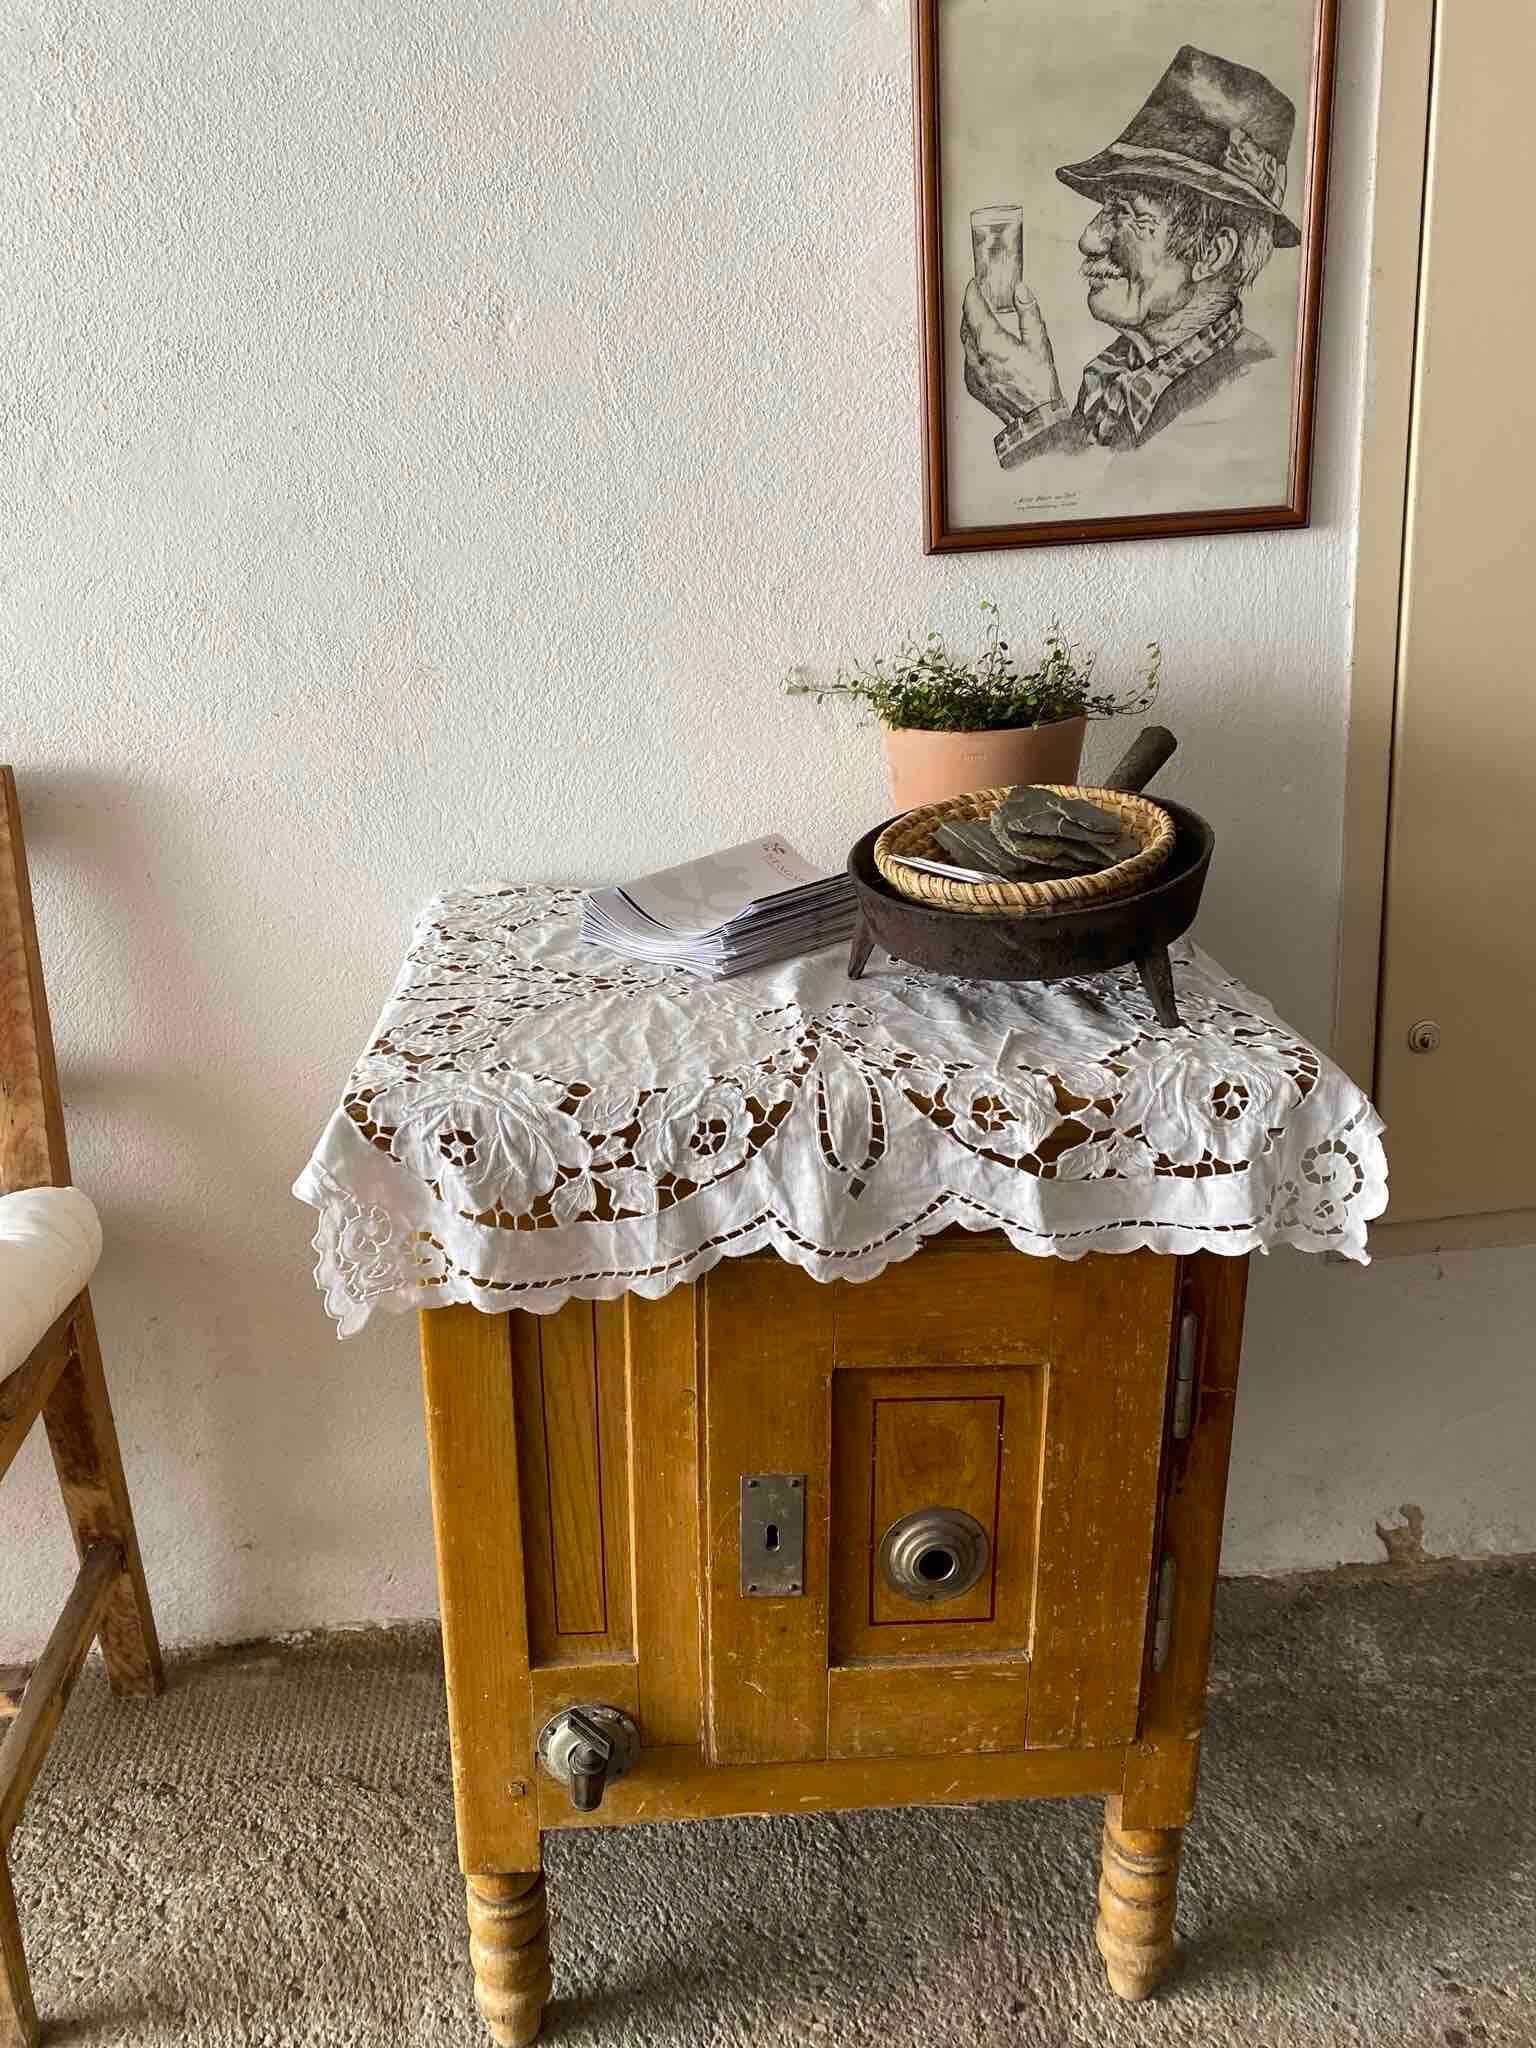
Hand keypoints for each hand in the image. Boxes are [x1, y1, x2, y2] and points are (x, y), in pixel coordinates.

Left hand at [961, 280, 1063, 424]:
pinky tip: (986, 346)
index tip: (974, 283)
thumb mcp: (1039, 341)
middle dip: (971, 307)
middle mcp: (976, 357)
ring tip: (983, 318)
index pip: (973, 308)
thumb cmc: (1039, 382)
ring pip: (965, 342)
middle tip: (979, 297)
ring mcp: (972, 372)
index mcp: (991, 343)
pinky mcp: (973, 384)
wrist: (1034, 417)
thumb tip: (1020, 289)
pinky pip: (969, 360)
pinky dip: (974, 348)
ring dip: (972, 327)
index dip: (972, 292)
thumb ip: (1028, 311)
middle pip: (966, 323)